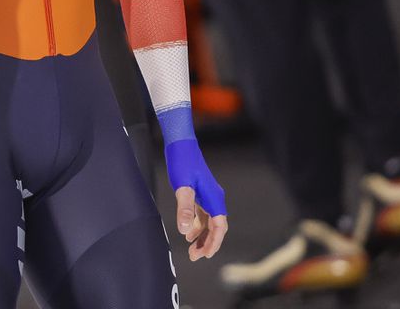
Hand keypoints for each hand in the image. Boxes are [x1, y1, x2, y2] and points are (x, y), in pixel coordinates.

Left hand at [165, 138, 227, 260]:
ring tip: (191, 249)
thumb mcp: (182, 186)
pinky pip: (202, 215)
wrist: (181, 143)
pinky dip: (197, 225)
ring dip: (202, 236)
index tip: (204, 255)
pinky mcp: (200, 193)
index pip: (219, 227)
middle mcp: (214, 198)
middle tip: (195, 256)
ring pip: (209, 223)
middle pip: (215, 228)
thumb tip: (186, 230)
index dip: (213, 243)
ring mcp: (208, 196)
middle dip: (207, 243)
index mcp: (214, 199)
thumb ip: (185, 209)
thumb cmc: (183, 162)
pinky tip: (188, 233)